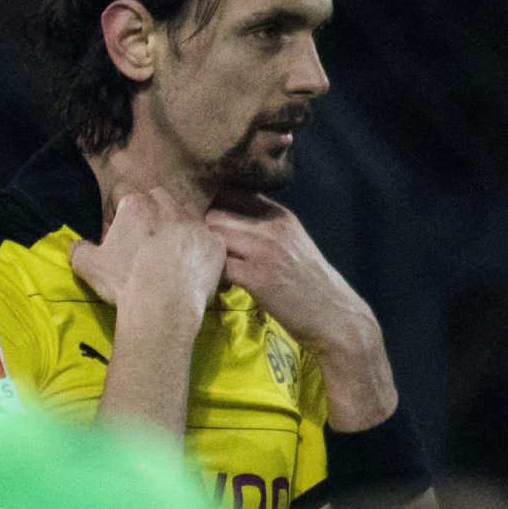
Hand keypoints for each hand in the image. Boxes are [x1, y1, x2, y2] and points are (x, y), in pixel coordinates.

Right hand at [67, 185, 226, 331]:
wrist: (162, 307)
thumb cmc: (123, 282)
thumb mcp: (88, 266)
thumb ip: (79, 249)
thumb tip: (75, 244)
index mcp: (136, 206)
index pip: (125, 192)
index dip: (119, 210)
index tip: (117, 228)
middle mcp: (169, 207)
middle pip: (159, 196)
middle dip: (152, 210)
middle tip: (144, 237)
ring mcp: (196, 224)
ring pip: (187, 212)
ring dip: (178, 223)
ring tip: (170, 248)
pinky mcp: (215, 243)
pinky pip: (207, 238)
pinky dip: (198, 247)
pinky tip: (189, 265)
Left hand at [205, 199, 398, 424]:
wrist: (334, 315)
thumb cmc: (305, 284)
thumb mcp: (289, 244)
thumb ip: (261, 228)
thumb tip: (222, 222)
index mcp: (279, 215)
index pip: (233, 193)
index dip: (205, 203)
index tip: (186, 217)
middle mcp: (272, 227)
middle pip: (215, 213)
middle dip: (192, 227)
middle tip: (172, 244)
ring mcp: (266, 251)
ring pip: (213, 236)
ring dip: (194, 250)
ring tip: (183, 264)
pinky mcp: (259, 277)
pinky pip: (218, 267)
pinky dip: (204, 274)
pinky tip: (199, 284)